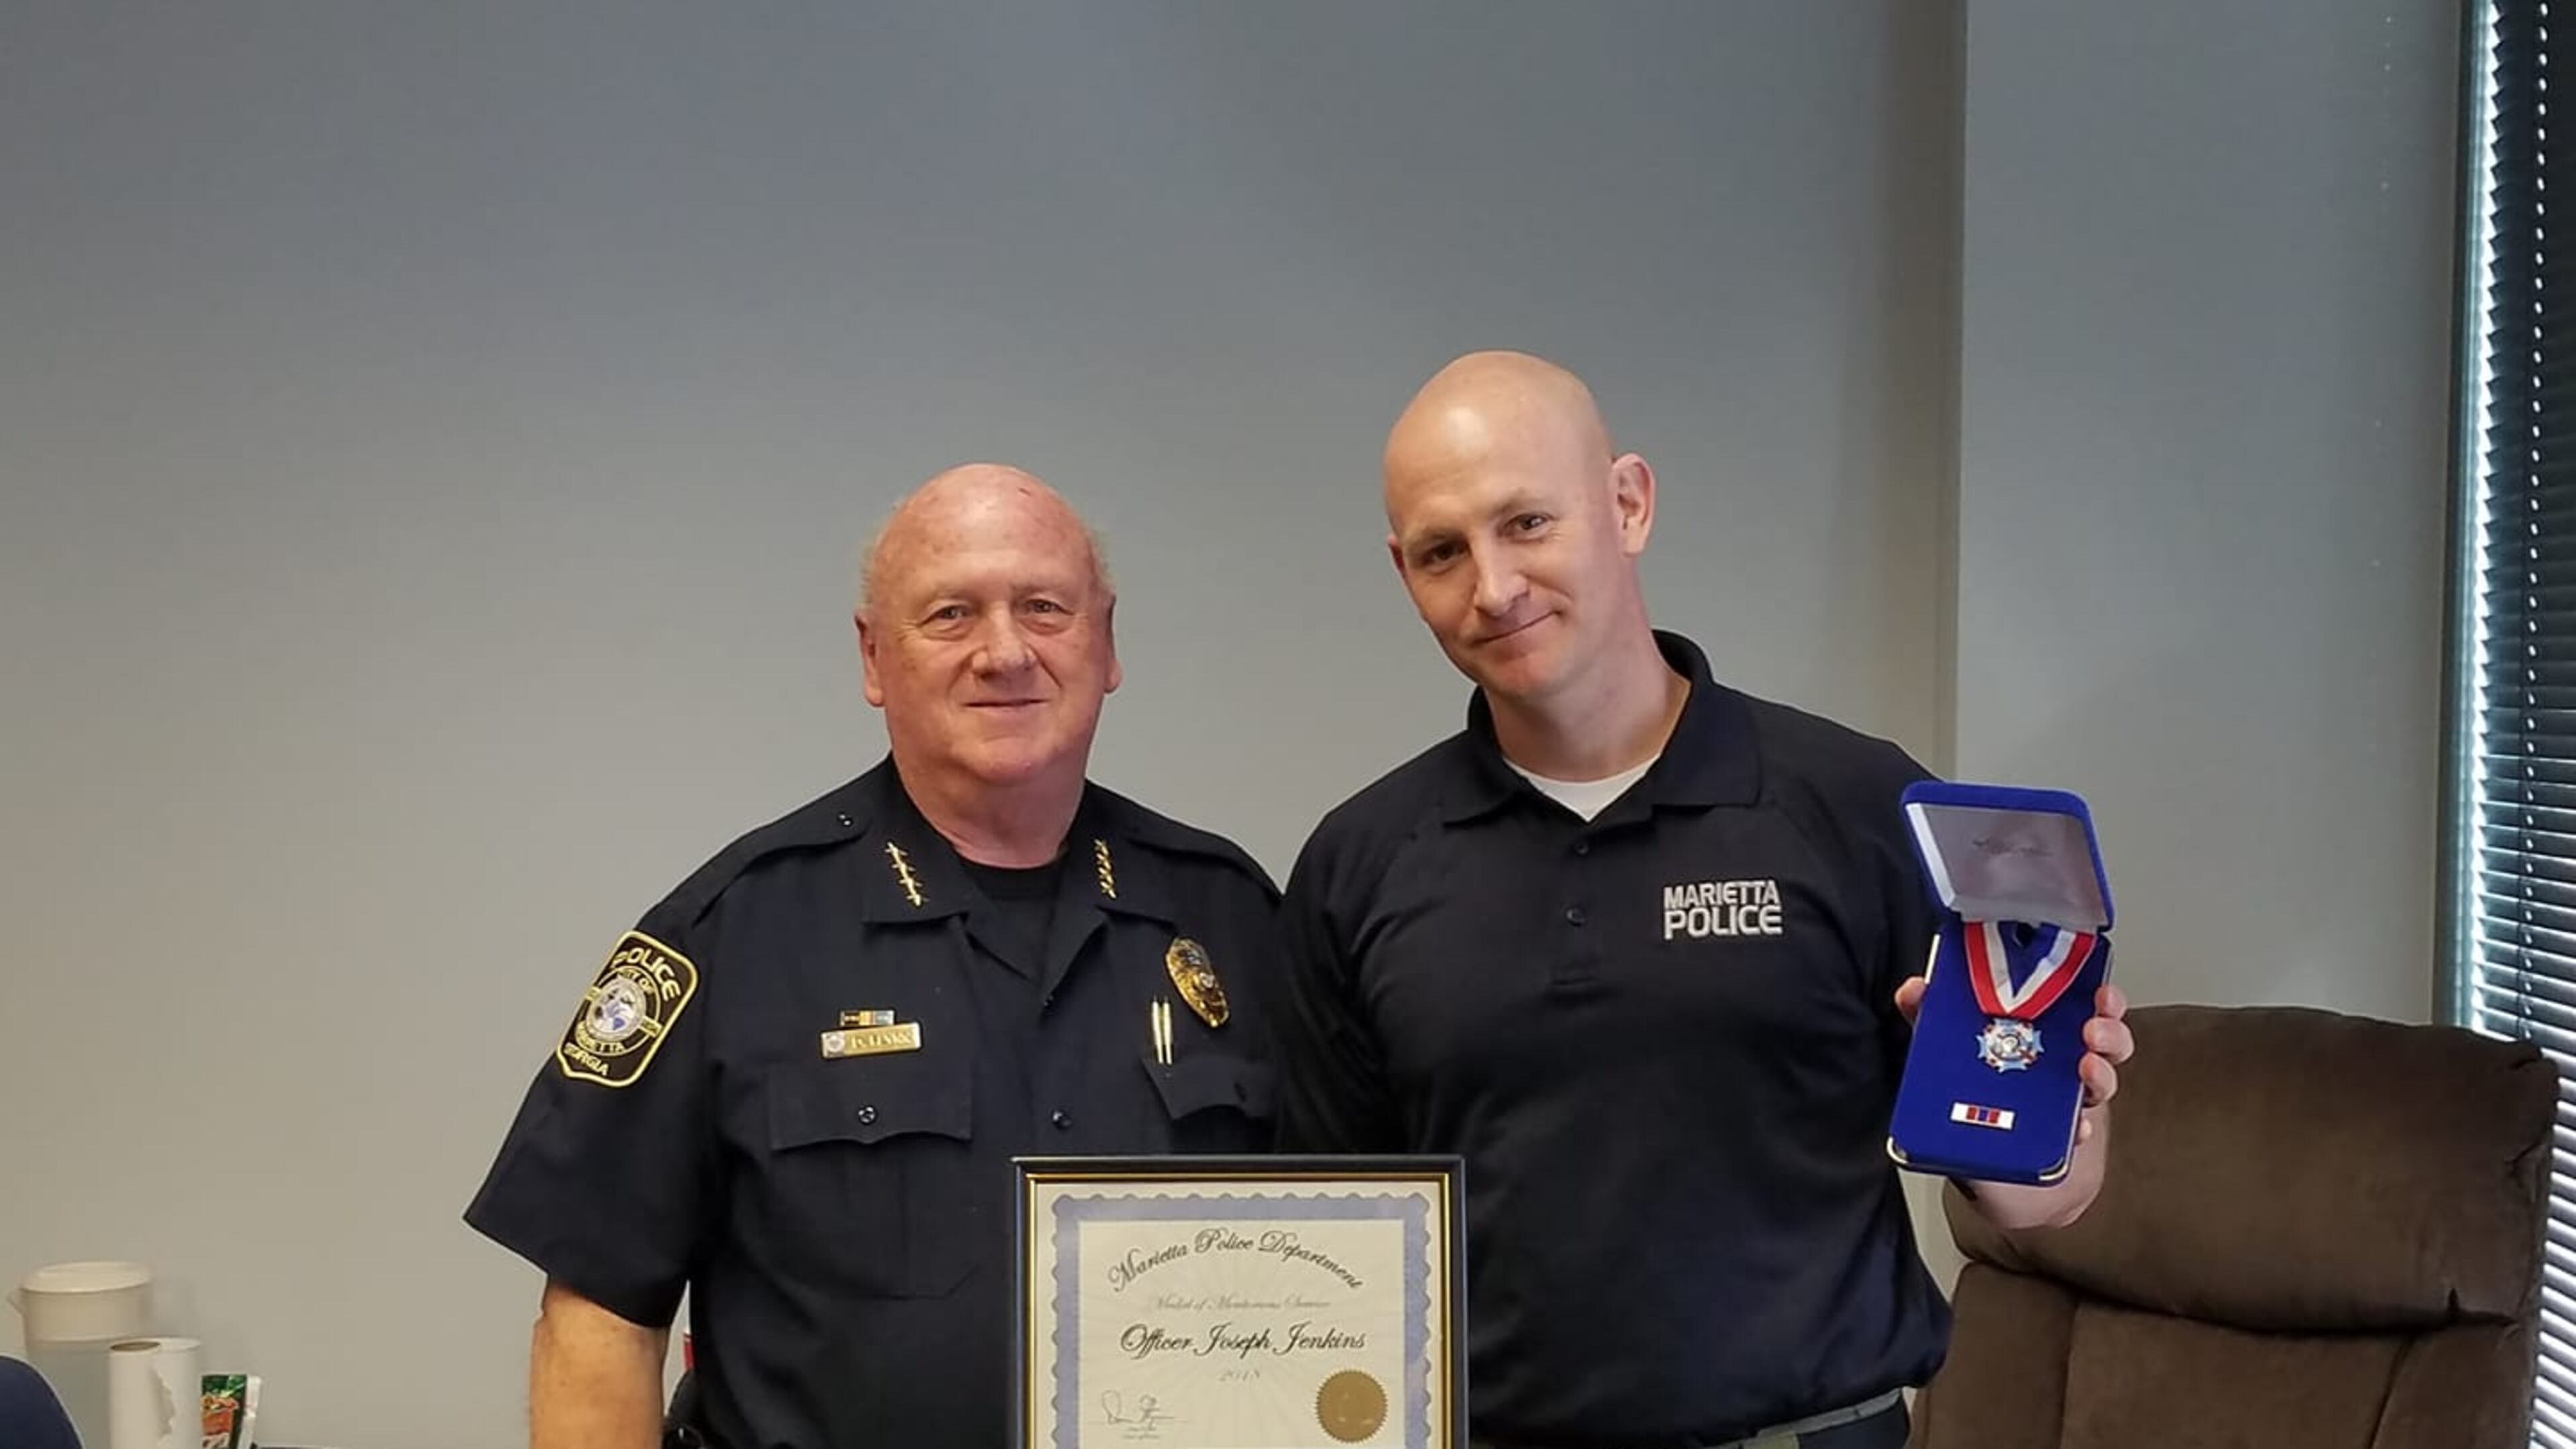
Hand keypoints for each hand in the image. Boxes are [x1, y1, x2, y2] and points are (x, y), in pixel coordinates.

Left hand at [1893, 979, 2133, 1144]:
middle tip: (2092, 1028)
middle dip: (2106, 1025)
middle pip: (2099, 1033)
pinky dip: (2081, 1126)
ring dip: (2102, 1070)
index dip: (2088, 989)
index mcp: (2034, 1035)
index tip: (2093, 985)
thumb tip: (1914, 989)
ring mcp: (2066, 1100)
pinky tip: (2073, 1129)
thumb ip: (1929, 1022)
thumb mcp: (1943, 1062)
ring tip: (2087, 1069)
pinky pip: (2084, 1126)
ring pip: (2102, 1075)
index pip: (2070, 1002)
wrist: (1998, 1184)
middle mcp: (2057, 1063)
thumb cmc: (1969, 1113)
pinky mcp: (2069, 1137)